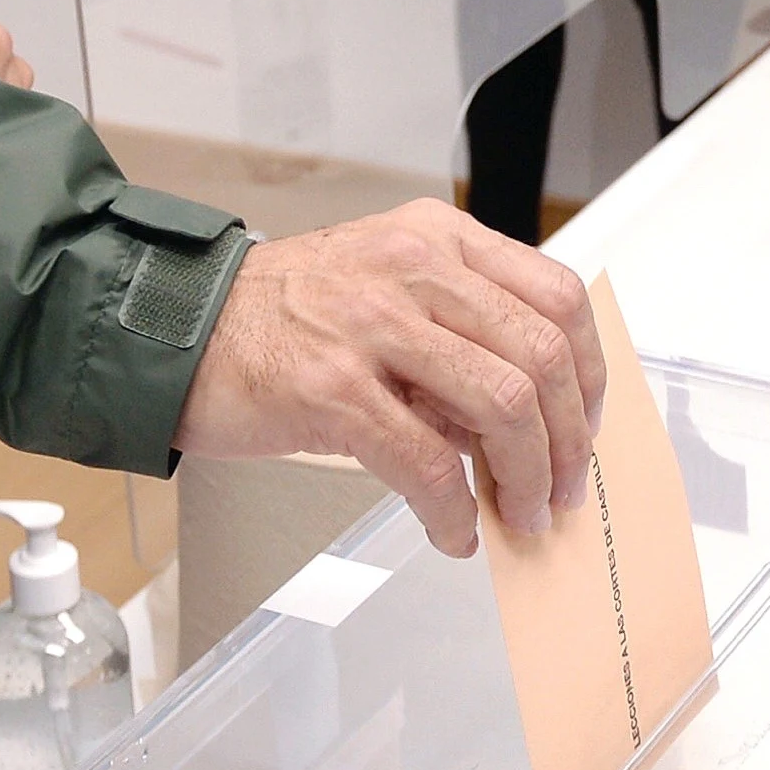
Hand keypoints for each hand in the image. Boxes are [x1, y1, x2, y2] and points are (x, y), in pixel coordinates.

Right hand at [170, 198, 606, 558]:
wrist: (181, 331)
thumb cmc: (282, 318)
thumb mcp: (384, 288)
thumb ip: (457, 332)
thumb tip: (528, 422)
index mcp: (436, 239)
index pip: (556, 297)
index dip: (587, 375)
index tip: (582, 425)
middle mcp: (413, 267)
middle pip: (542, 355)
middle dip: (565, 440)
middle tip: (556, 490)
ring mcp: (373, 323)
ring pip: (502, 405)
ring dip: (522, 479)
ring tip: (513, 515)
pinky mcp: (333, 387)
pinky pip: (428, 462)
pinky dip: (454, 511)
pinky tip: (452, 531)